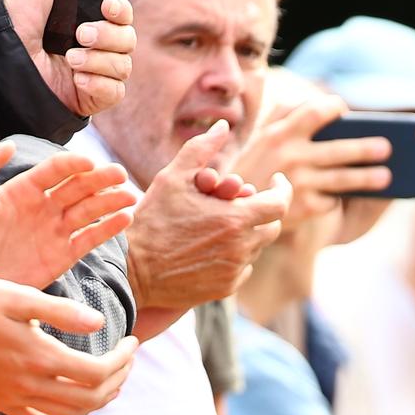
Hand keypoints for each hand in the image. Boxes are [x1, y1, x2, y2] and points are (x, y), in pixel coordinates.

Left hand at [0, 144, 133, 288]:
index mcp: (22, 190)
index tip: (90, 162)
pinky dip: (108, 229)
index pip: (53, 171)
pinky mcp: (64, 254)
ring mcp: (56, 230)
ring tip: (130, 196)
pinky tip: (125, 219)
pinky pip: (90, 238)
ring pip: (90, 211)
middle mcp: (44, 207)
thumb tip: (8, 145)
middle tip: (119, 174)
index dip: (72, 164)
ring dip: (111, 202)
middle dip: (100, 180)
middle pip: (78, 187)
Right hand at [0, 277, 137, 414]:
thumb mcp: (19, 296)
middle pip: (92, 396)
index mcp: (38, 356)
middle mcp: (29, 384)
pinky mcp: (2, 404)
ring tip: (113, 376)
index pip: (99, 372)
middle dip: (120, 378)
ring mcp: (15, 398)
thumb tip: (99, 322)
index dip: (123, 360)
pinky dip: (68, 414)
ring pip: (73, 412)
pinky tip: (76, 398)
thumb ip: (61, 311)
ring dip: (101, 397)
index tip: (132, 342)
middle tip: (129, 359)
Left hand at [5, 0, 135, 117]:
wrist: (4, 68)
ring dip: (97, 59)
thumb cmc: (14, 27)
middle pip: (128, 38)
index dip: (120, 9)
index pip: (121, 13)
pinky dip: (97, 82)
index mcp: (86, 19)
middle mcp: (97, 46)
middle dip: (107, 36)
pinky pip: (115, 89)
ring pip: (124, 64)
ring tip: (69, 58)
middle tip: (81, 34)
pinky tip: (76, 79)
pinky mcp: (98, 96)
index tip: (107, 5)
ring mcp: (99, 73)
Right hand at [126, 122, 290, 315]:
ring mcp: (235, 270)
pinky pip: (243, 267)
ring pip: (256, 247)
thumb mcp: (173, 177)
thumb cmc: (152, 218)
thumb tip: (223, 126)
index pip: (280, 204)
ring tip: (218, 223)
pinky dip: (235, 255)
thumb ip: (202, 149)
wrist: (131, 267)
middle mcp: (241, 247)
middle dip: (261, 210)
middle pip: (271, 225)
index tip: (276, 180)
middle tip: (240, 201)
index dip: (282, 189)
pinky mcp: (226, 287)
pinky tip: (211, 246)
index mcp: (235, 219)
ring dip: (246, 232)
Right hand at [230, 94, 389, 230]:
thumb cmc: (258, 167)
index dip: (333, 108)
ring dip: (367, 178)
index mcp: (279, 133)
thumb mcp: (262, 138)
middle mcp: (288, 156)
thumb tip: (320, 101)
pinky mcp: (302, 208)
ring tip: (386, 177)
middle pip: (337, 149)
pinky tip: (350, 199)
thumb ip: (285, 115)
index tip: (346, 110)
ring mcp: (296, 182)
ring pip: (341, 179)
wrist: (234, 208)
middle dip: (364, 148)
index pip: (312, 113)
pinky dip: (340, 199)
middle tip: (387, 147)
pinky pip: (331, 201)